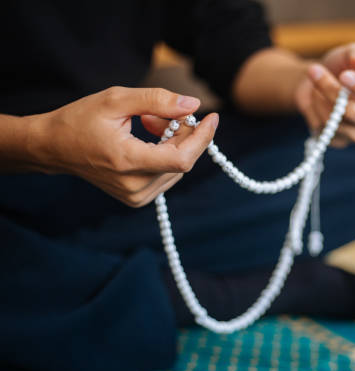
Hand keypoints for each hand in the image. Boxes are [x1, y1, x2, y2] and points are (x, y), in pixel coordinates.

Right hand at [27, 86, 217, 206]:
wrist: (54, 147)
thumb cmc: (81, 120)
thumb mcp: (116, 100)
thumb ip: (157, 100)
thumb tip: (193, 104)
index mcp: (128, 162)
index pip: (182, 158)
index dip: (202, 138)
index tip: (212, 117)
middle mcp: (134, 186)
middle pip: (182, 159)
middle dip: (181, 131)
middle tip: (158, 112)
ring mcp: (136, 196)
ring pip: (177, 167)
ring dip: (173, 141)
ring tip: (146, 122)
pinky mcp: (137, 199)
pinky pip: (167, 174)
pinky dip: (165, 153)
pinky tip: (147, 138)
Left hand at [295, 43, 354, 147]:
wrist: (315, 81)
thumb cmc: (339, 65)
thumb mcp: (349, 52)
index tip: (344, 75)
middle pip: (354, 113)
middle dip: (331, 90)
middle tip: (314, 70)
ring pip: (335, 122)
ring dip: (319, 99)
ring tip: (315, 85)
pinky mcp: (338, 141)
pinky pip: (322, 131)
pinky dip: (313, 111)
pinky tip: (315, 101)